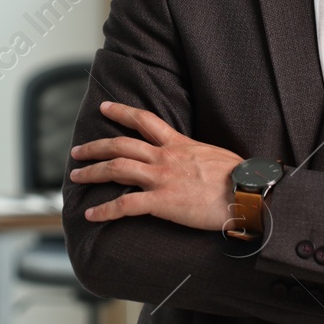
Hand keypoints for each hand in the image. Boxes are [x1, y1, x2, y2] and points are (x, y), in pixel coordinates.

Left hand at [69, 101, 242, 230]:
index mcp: (178, 143)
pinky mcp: (161, 202)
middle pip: (120, 145)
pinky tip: (91, 215)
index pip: (144, 120)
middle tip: (76, 151)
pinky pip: (125, 204)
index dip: (121, 112)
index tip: (105, 108)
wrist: (247, 193)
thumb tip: (194, 159)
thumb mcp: (214, 155)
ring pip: (116, 168)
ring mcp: (161, 178)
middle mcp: (164, 157)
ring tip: (75, 177)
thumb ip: (196, 154)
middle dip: (94, 147)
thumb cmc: (239, 177)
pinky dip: (105, 210)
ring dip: (92, 172)